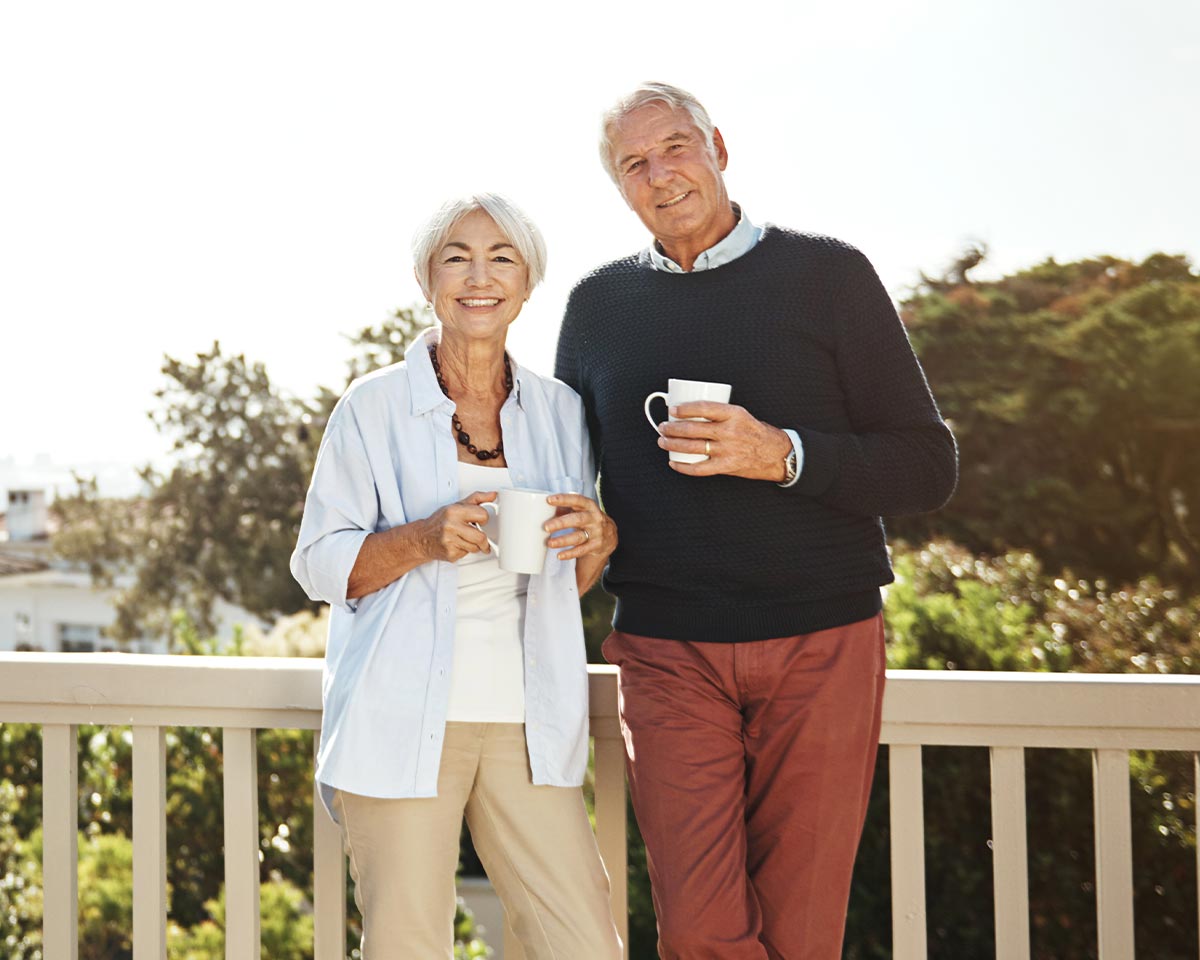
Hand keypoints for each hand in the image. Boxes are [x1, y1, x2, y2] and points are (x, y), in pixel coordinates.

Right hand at [418, 491, 495, 562]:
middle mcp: (451, 526)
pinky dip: (465, 551)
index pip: (482, 515)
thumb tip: (493, 495)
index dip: (484, 519)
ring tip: (465, 539)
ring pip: (476, 548)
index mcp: (454, 511)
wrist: (422, 538)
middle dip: (483, 539)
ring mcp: (450, 541)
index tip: (480, 521)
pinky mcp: (450, 554)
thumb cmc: (440, 521)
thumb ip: (477, 499)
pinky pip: (467, 554)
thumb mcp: (457, 505)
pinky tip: (457, 545)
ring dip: (474, 545)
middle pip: (481, 537)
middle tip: (480, 537)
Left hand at [543, 492, 616, 561]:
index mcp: (590, 506)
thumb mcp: (581, 511)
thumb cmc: (589, 519)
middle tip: (546, 527)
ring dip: (563, 540)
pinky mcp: (596, 546)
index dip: (563, 499)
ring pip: (578, 537)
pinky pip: (581, 550)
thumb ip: (566, 509)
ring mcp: (597, 533)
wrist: (609, 535)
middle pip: (577, 519)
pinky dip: (570, 553)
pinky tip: (559, 556)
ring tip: (549, 543)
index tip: (549, 500)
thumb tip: (547, 510)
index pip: (577, 500)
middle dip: (561, 523)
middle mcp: (595, 518)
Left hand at [658, 401, 792, 480]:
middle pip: (693, 429)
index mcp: (734, 414)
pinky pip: (699, 468)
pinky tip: (674, 462)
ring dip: (673, 444)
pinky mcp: (726, 466)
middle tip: (663, 427)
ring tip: (663, 441)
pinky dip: (683, 466)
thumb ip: (720, 414)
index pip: (704, 408)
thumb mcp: (741, 415)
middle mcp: (730, 431)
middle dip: (672, 428)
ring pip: (693, 447)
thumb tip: (690, 412)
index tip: (673, 410)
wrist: (775, 453)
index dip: (685, 409)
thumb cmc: (755, 432)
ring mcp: (727, 450)